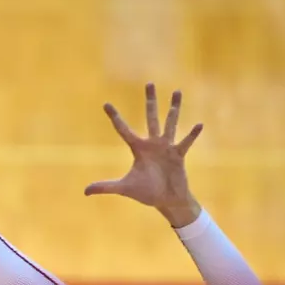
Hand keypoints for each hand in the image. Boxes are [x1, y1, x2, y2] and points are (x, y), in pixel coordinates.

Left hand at [85, 83, 204, 226]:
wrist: (166, 200)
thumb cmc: (146, 192)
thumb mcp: (124, 188)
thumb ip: (106, 187)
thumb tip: (85, 191)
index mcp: (138, 149)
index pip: (123, 130)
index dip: (115, 118)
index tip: (106, 104)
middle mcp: (152, 143)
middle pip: (150, 117)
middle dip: (150, 101)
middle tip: (149, 83)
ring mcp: (166, 147)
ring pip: (170, 123)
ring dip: (173, 108)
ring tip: (176, 91)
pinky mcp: (178, 155)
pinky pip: (185, 142)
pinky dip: (192, 134)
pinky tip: (199, 124)